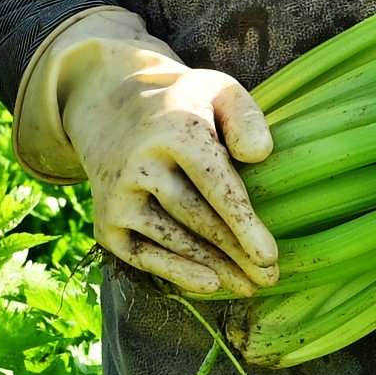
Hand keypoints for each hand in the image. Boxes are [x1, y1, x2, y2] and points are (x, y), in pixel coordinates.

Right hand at [25, 8, 278, 296]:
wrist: (108, 110)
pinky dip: (176, 272)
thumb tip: (259, 155)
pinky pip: (143, 255)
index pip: (212, 182)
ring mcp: (118, 195)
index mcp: (173, 128)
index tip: (270, 254)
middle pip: (195, 217)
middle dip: (235, 252)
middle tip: (270, 277)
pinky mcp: (106, 221)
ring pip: (172, 239)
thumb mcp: (217, 90)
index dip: (242, 223)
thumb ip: (245, 116)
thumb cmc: (181, 105)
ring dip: (213, 267)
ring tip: (249, 284)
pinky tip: (209, 284)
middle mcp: (138, 163)